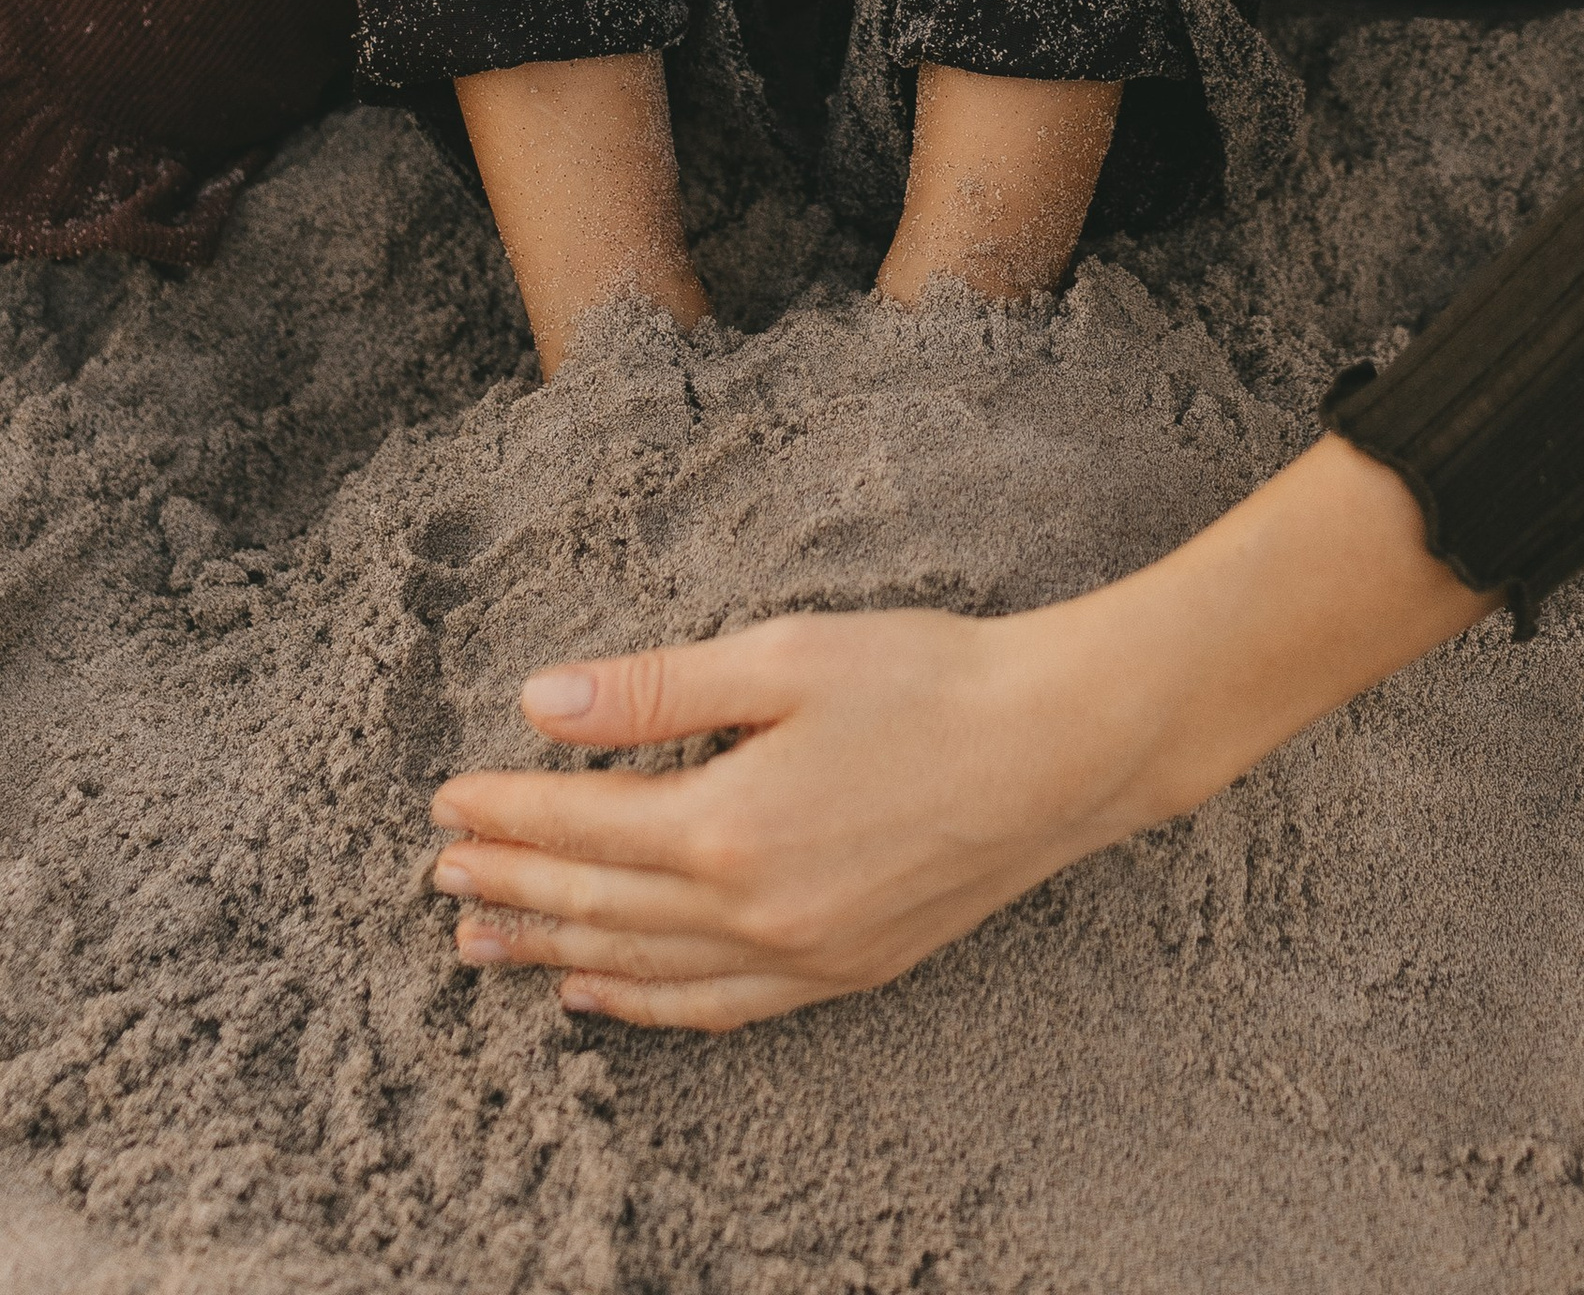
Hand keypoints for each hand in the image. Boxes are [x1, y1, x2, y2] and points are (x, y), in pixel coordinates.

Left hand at [427, 435, 1487, 1031]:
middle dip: (511, 886)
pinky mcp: (844, 971)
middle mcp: (752, 911)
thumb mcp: (788, 653)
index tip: (445, 799)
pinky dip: (646, 1004)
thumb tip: (540, 705)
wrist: (1063, 746)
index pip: (582, 826)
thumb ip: (657, 688)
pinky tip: (608, 994)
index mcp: (728, 824)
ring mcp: (800, 955)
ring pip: (644, 971)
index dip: (506, 812)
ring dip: (556, 954)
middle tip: (442, 875)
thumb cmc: (931, 678)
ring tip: (487, 943)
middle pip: (598, 906)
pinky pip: (716, 1009)